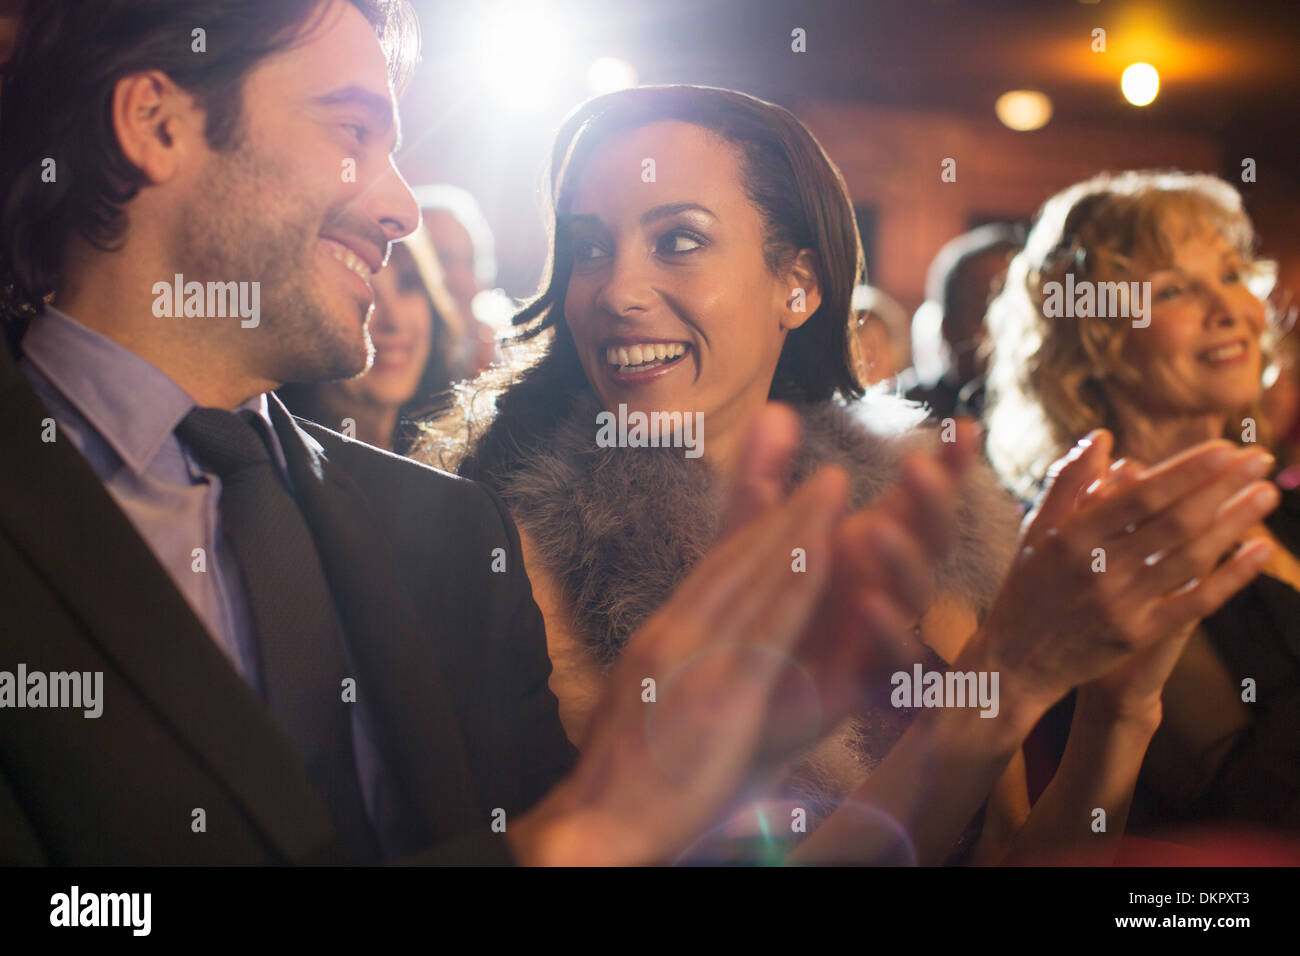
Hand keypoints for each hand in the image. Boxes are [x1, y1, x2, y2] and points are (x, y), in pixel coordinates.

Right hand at [515, 403, 848, 863]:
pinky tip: (825, 551)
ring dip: (798, 528)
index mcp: (663, 638)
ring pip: (754, 579)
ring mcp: (698, 658)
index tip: (787, 498)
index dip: (755, 530)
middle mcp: (676, 632)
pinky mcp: (721, 691)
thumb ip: (672, 670)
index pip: (714, 571)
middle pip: (736, 561)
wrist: (594, 820)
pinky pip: (767, 628)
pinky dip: (796, 582)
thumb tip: (684, 651)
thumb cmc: (623, 778)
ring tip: (833, 487)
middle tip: (825, 473)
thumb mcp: (644, 706)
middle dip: (784, 512)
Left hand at [739, 419, 977, 757]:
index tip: (963, 427)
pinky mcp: (867, 680)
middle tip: (916, 467)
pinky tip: (868, 606)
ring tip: (875, 531)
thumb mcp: (751, 535)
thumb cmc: (756, 604)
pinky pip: (897, 663)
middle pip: (932, 538)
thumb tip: (775, 410)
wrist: (730, 688)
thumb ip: (763, 476)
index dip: (949, 465)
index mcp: (866, 541)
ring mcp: (881, 630)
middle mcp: (884, 582)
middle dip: (934, 501)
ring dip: (905, 562)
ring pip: (919, 596)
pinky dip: (889, 635)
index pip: (919, 499)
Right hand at [975, 430, 1277, 723]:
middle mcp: (1097, 569)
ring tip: (1266, 493)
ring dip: (1234, 523)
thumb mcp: (1036, 531)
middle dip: (1223, 486)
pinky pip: (1194, 602)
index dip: (1186, 471)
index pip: (1141, 495)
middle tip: (1260, 459)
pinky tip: (1260, 550)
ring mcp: (1120, 605)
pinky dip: (1231, 576)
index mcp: (1071, 537)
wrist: (1015, 660)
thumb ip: (1069, 483)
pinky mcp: (1137, 635)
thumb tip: (1103, 438)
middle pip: (1174, 522)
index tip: (1225, 448)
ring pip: (1191, 558)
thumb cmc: (1026, 588)